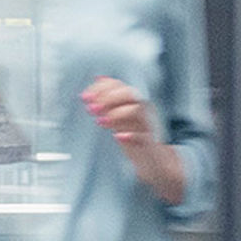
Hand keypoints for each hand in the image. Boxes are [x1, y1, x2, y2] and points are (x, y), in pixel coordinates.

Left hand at [85, 77, 186, 204]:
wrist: (154, 161)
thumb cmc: (135, 137)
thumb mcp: (120, 116)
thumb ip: (110, 100)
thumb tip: (98, 79)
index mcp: (134, 102)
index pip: (119, 85)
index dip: (101, 88)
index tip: (86, 97)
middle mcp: (142, 110)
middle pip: (129, 94)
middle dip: (107, 98)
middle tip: (91, 108)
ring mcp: (146, 125)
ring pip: (136, 111)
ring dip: (116, 114)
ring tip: (100, 122)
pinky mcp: (149, 142)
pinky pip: (143, 135)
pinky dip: (130, 135)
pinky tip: (118, 137)